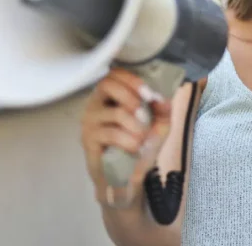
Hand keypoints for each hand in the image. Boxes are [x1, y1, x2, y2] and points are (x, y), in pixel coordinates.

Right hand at [80, 67, 172, 205]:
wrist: (127, 178)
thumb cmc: (140, 146)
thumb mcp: (158, 126)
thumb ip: (163, 110)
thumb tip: (163, 98)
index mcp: (110, 96)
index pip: (114, 74)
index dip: (132, 79)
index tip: (149, 94)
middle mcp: (96, 104)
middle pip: (107, 85)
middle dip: (131, 97)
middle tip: (145, 115)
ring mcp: (89, 122)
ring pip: (115, 112)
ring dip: (136, 126)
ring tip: (143, 139)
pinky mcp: (88, 140)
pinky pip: (111, 134)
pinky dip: (129, 140)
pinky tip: (136, 148)